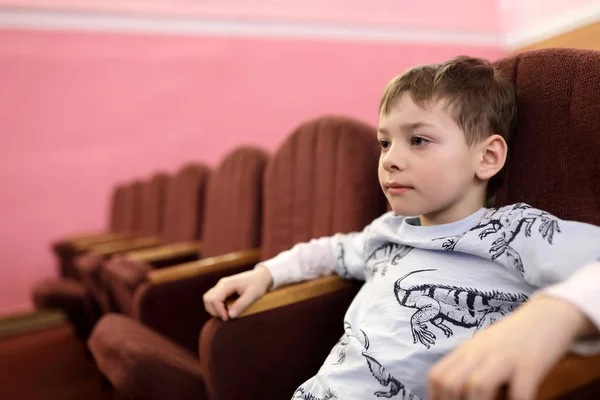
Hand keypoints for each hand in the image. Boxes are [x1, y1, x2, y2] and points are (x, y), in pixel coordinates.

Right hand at [203, 265, 272, 320]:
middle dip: (214, 311)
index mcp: (227, 284)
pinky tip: (225, 310)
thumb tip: (230, 316)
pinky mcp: (222, 289)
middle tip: (226, 318)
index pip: (214, 299)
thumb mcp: (253, 295)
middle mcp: (221, 284)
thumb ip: (242, 304)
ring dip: (213, 309)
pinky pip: (213, 298)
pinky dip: (215, 306)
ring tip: (225, 315)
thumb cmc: (258, 284)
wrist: (261, 276)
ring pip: (208, 299)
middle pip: (208, 299)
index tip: (227, 319)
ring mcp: (221, 286)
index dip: (219, 311)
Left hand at [428, 296, 593, 399]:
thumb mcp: (484, 349)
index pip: (438, 376)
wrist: (548, 315)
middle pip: (450, 383)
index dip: (436, 398)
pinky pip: (519, 392)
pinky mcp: (530, 364)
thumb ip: (469, 368)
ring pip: (477, 386)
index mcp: (466, 351)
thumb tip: (455, 393)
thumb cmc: (513, 339)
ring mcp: (504, 357)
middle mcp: (480, 353)